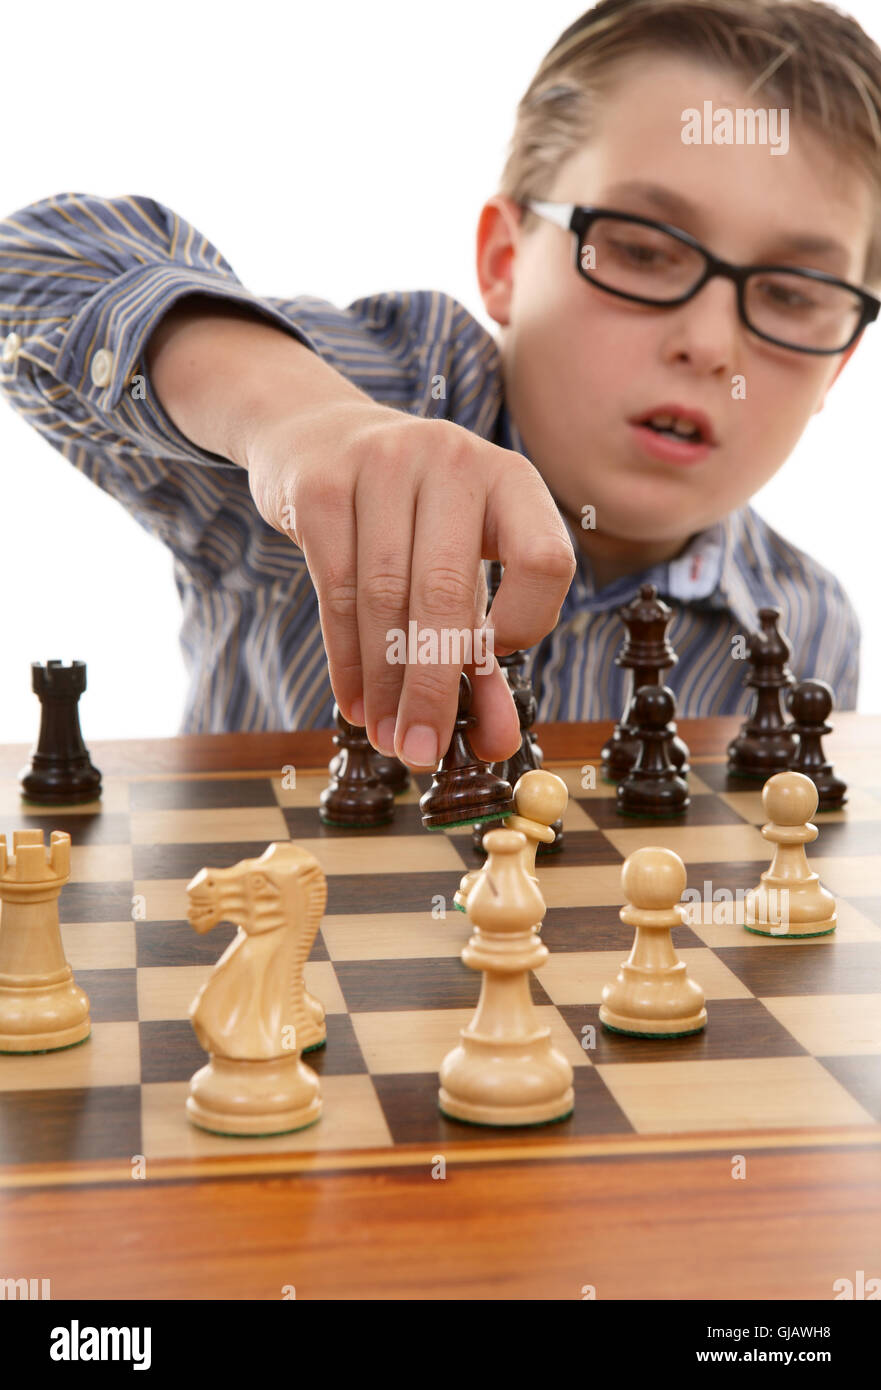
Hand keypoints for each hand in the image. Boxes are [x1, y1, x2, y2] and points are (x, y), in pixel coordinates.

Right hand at [245, 400, 575, 765]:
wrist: (323, 439)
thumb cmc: (413, 524)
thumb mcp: (461, 573)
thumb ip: (482, 656)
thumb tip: (498, 747)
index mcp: (512, 477)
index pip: (545, 559)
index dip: (526, 623)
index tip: (490, 661)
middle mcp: (454, 459)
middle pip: (447, 591)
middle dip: (432, 686)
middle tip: (422, 752)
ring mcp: (383, 463)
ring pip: (383, 596)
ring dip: (384, 683)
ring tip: (387, 738)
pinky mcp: (322, 486)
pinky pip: (334, 588)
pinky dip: (346, 659)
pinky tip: (355, 703)